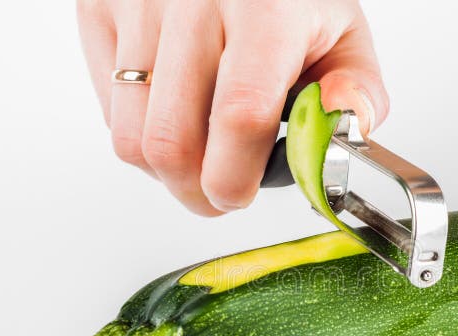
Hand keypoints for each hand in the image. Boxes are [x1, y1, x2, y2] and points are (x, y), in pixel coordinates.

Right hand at [78, 0, 387, 214]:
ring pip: (130, 138)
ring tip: (200, 153)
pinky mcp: (99, 8)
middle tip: (220, 191)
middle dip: (196, 191)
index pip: (239, 116)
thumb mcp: (342, 30)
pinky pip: (108, 108)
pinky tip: (176, 113)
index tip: (239, 195)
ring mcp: (137, 3)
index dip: (234, 178)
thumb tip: (336, 132)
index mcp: (265, 10)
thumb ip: (358, 91)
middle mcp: (192, 1)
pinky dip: (140, 131)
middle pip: (170, 143)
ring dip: (166, 169)